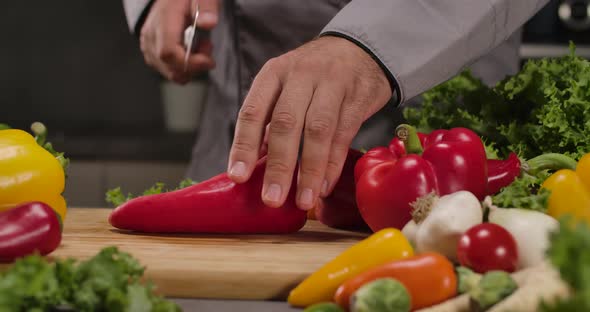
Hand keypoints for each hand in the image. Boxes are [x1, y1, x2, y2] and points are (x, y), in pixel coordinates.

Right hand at [139, 0, 217, 83]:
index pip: (169, 52)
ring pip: (169, 72)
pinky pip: (166, 69)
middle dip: (195, 66)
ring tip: (200, 47)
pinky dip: (183, 67)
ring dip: (190, 67)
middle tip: (207, 47)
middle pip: (170, 67)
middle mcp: (151, 34)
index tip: (209, 61)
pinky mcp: (150, 51)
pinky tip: (190, 52)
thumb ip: (207, 7)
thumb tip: (209, 23)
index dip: (191, 63)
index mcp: (164, 19)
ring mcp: (148, 44)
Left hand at [227, 36, 392, 210]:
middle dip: (278, 165)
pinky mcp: (358, 97)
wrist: (359, 49)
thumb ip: (270, 122)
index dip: (244, 146)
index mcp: (273, 74)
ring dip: (309, 171)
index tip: (238, 177)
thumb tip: (252, 166)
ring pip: (318, 131)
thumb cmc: (313, 77)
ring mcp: (332, 84)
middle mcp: (300, 76)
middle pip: (286, 123)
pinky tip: (324, 187)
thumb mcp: (285, 87)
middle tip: (272, 199)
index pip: (253, 112)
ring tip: (303, 201)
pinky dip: (333, 164)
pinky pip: (344, 134)